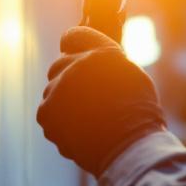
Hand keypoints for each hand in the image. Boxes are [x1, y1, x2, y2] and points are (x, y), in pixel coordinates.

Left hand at [37, 26, 166, 174]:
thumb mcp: (131, 76)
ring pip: (53, 91)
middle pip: (59, 65)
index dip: (73, 44)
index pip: (74, 36)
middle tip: (88, 97)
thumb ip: (106, 62)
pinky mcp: (46, 112)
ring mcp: (58, 89)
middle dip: (69, 78)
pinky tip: (80, 130)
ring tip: (88, 120)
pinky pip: (48, 112)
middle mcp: (76, 66)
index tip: (71, 50)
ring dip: (64, 102)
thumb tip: (88, 60)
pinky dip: (59, 122)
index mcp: (101, 53)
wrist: (129, 148)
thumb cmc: (139, 114)